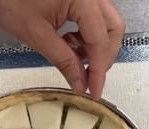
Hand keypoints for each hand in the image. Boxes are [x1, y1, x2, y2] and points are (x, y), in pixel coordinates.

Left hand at [0, 0, 124, 99]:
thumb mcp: (36, 34)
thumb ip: (63, 60)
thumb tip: (80, 83)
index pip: (100, 41)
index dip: (98, 71)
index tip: (94, 91)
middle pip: (112, 30)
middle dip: (103, 57)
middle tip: (89, 78)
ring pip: (106, 23)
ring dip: (96, 46)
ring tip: (76, 60)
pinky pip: (94, 17)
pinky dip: (87, 35)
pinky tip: (70, 43)